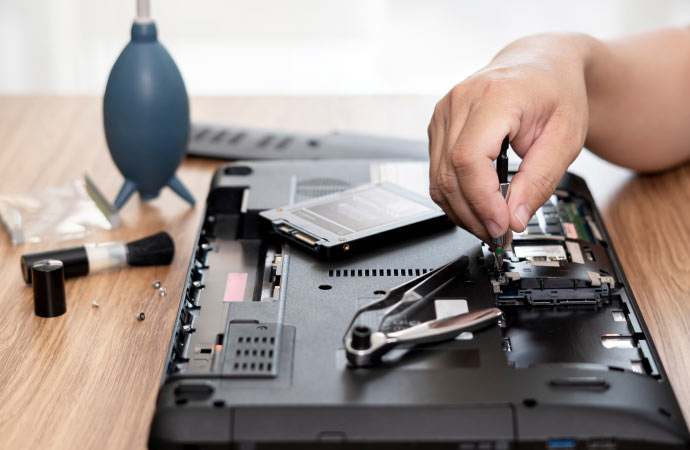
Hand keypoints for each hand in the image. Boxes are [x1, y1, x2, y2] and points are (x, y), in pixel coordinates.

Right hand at [428, 34, 589, 242]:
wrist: (542, 65)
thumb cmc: (556, 92)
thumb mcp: (565, 138)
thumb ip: (539, 181)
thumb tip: (514, 218)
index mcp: (495, 96)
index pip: (469, 158)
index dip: (481, 200)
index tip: (501, 225)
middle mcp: (461, 101)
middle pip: (449, 173)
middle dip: (473, 214)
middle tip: (499, 235)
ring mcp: (444, 112)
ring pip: (438, 178)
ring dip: (462, 210)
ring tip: (490, 225)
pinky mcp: (439, 126)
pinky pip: (438, 172)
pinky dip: (456, 196)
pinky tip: (477, 206)